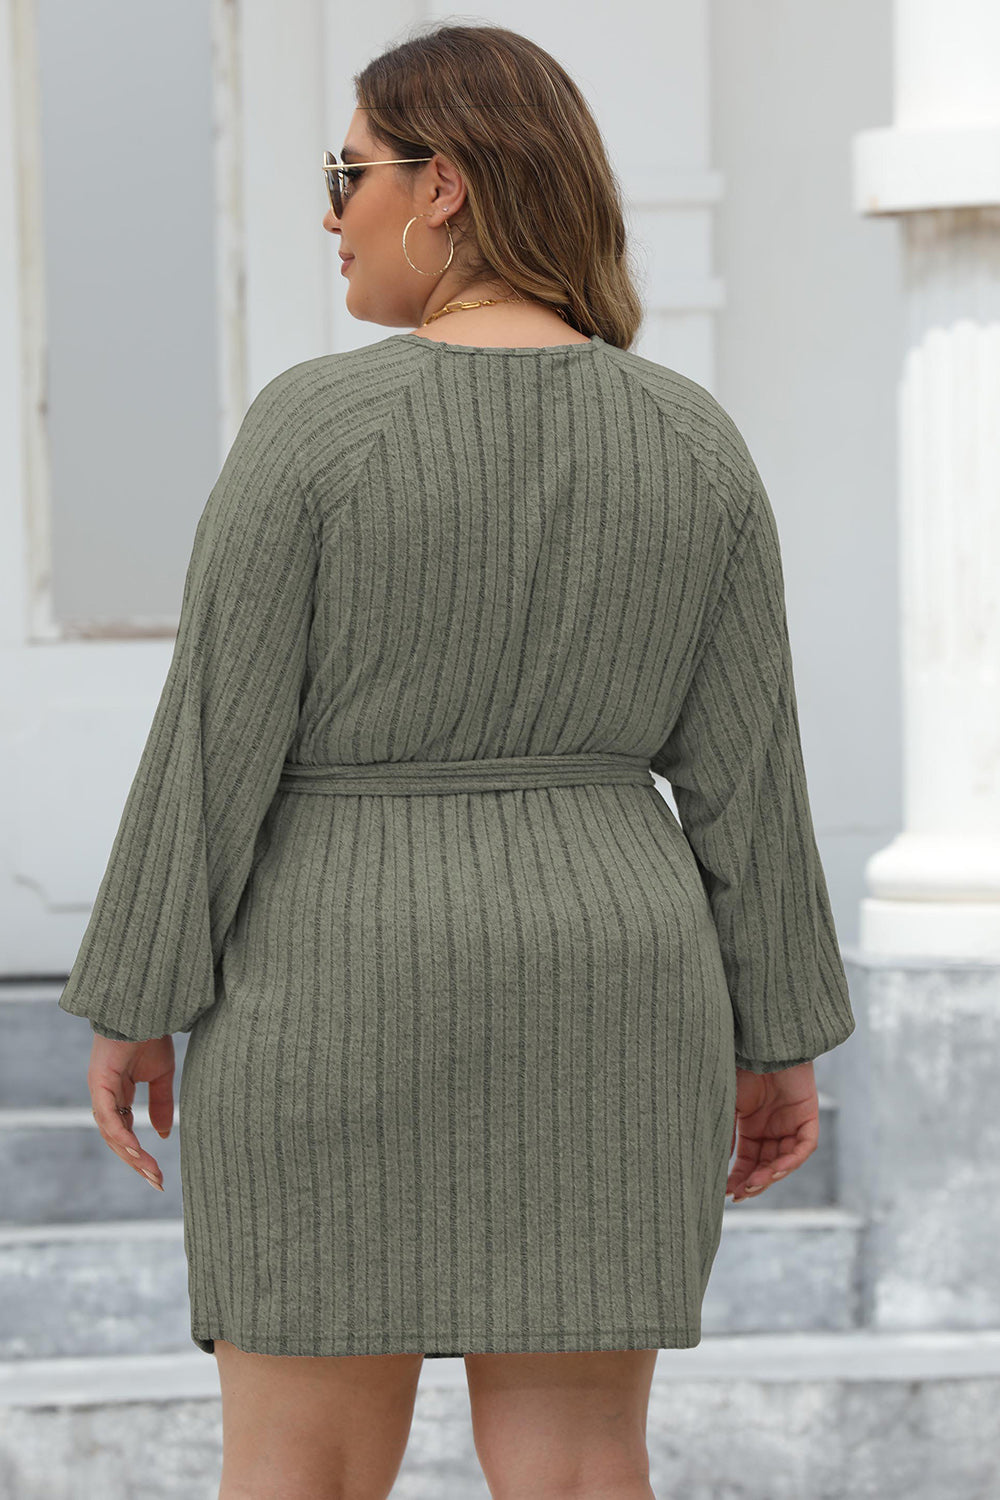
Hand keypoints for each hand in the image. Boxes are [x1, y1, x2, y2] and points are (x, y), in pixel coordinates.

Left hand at [88, 1033, 175, 1190]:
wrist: (144, 1007)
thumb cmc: (150, 1034)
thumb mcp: (161, 1075)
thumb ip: (161, 1105)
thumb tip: (162, 1135)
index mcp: (117, 1095)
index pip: (125, 1133)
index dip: (140, 1155)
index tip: (158, 1174)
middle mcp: (105, 1096)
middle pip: (117, 1139)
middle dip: (137, 1163)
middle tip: (157, 1181)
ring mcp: (100, 1090)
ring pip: (111, 1132)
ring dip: (131, 1154)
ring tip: (150, 1171)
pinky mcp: (99, 1081)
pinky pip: (109, 1115)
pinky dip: (122, 1135)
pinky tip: (136, 1150)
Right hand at [725, 1060, 817, 1201]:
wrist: (762, 1043)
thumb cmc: (741, 1068)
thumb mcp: (728, 1104)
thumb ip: (725, 1132)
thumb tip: (717, 1162)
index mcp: (752, 1129)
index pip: (747, 1162)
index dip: (738, 1179)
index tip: (726, 1194)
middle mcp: (773, 1130)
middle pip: (766, 1166)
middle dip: (754, 1182)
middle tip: (741, 1194)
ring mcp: (791, 1124)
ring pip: (786, 1161)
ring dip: (772, 1174)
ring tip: (755, 1182)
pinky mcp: (808, 1116)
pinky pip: (804, 1146)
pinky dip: (792, 1159)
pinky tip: (776, 1168)